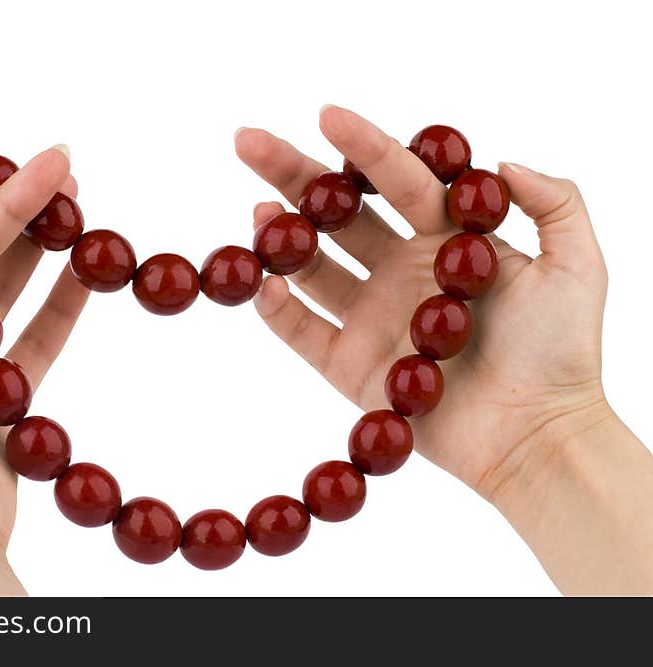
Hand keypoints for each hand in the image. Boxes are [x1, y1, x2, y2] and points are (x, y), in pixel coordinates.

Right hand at [235, 105, 608, 496]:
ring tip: (257, 211)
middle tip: (251, 142)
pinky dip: (277, 309)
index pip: (398, 181)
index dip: (363, 146)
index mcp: (448, 241)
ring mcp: (372, 318)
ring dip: (281, 237)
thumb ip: (554, 202)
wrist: (535, 436)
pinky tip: (262, 282)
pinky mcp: (349, 366)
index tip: (326, 114)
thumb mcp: (578, 266)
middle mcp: (402, 271)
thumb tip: (502, 162)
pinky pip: (303, 332)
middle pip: (341, 215)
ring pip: (314, 267)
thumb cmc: (560, 353)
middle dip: (295, 177)